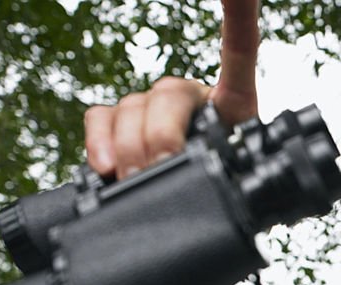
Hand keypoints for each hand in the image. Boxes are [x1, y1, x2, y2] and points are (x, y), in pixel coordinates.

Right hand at [84, 0, 259, 179]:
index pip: (239, 50)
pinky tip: (106, 167)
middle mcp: (190, 96)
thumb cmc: (220, 186)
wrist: (188, 209)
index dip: (238, 14)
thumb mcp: (241, 180)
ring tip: (139, 179)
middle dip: (162, 135)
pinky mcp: (119, 122)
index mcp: (233, 104)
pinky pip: (101, 118)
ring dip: (132, 149)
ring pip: (132, 108)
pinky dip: (99, 142)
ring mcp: (151, 107)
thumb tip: (203, 169)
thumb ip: (232, 168)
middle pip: (169, 93)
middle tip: (163, 166)